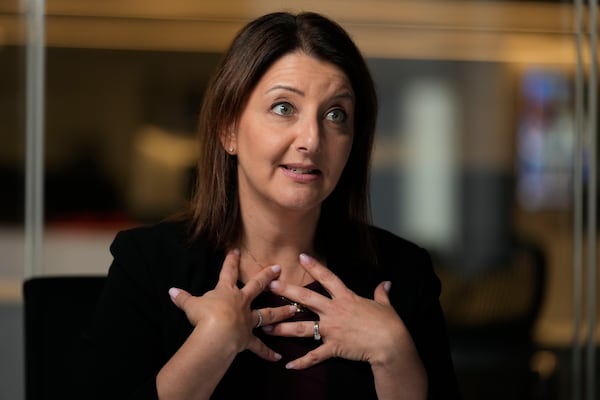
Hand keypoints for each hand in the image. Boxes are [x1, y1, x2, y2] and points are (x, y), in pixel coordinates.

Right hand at [168, 249, 296, 360]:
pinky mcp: (248, 337)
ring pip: (268, 313)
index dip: (231, 261)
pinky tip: (277, 357)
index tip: (236, 250)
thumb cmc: (205, 315)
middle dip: (268, 276)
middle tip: (279, 268)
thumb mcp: (190, 305)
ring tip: (294, 310)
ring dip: (281, 312)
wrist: (218, 332)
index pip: (228, 272)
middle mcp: (241, 302)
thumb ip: (183, 298)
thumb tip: (171, 291)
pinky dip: (267, 352)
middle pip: (257, 286)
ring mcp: (247, 320)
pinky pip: (259, 346)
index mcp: (227, 292)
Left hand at [265, 253, 422, 371]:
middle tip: (270, 286)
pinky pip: (314, 355)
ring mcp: (332, 329)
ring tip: (266, 327)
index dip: (314, 267)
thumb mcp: (385, 305)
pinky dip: (301, 362)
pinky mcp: (333, 347)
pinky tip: (288, 365)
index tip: (301, 257)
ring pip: (302, 327)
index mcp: (346, 298)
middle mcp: (335, 311)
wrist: (390, 343)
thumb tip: (386, 283)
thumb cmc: (389, 323)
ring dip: (283, 327)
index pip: (328, 278)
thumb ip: (381, 293)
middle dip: (287, 292)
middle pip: (307, 298)